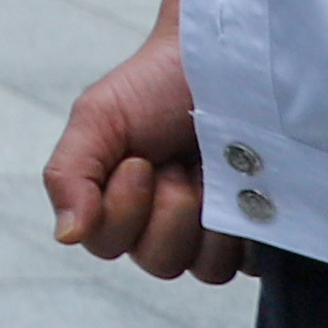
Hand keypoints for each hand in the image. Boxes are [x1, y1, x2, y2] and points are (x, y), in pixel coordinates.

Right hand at [50, 11, 243, 281]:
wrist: (224, 57)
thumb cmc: (156, 83)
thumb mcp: (98, 119)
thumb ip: (68, 176)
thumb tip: (65, 236)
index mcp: (119, 201)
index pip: (107, 243)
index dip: (123, 210)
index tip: (140, 161)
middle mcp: (166, 223)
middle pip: (158, 262)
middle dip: (169, 212)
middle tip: (178, 164)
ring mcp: (216, 230)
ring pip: (205, 270)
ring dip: (207, 221)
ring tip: (214, 174)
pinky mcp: (262, 232)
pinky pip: (252, 262)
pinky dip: (248, 231)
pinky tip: (245, 193)